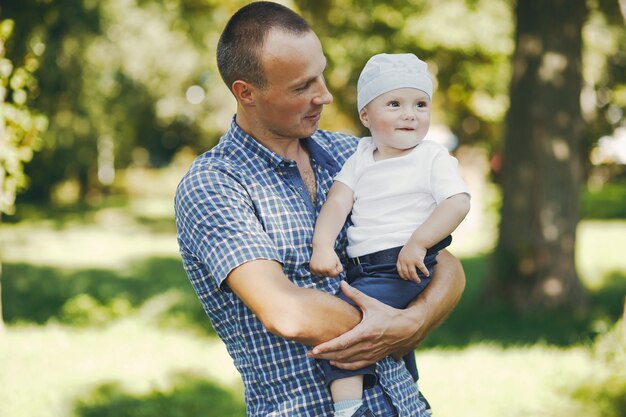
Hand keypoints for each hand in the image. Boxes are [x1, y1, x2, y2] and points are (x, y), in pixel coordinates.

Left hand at [307, 281, 424, 368]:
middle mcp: (366, 346)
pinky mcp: (374, 358)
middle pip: (341, 355)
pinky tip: (334, 363)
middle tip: (309, 354)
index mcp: (364, 332)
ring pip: (347, 362)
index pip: (342, 343)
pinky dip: (344, 366)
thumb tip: (341, 283)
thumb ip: (355, 295)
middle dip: (324, 356)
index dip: (327, 347)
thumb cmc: (388, 314)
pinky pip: (356, 365)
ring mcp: (370, 354)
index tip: (314, 349)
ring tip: (318, 358)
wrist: (407, 328)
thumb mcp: (371, 303)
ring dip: (331, 361)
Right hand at [310, 247, 343, 276]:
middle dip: (329, 270)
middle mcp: (322, 270)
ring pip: (321, 275)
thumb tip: (336, 275)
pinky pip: (315, 273)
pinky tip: (319, 264)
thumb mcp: (338, 261)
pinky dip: (317, 270)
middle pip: (327, 275)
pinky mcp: (311, 267)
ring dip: (323, 271)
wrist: (322, 247)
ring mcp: (316, 269)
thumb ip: (340, 269)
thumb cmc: (331, 254)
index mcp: (330, 268)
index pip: (334, 275)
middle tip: (328, 262)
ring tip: (324, 263)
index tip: (334, 264)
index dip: (335, 270)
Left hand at [397, 241, 428, 281]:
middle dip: (409, 278)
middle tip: (413, 281)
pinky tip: (427, 275)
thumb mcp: (404, 252)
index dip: (402, 275)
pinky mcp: (418, 260)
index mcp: (400, 258)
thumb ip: (403, 258)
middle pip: (406, 272)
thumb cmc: (412, 246)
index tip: (405, 278)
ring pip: (412, 273)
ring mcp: (411, 261)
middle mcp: (404, 261)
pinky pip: (421, 269)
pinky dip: (424, 272)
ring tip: (418, 281)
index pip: (399, 269)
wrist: (418, 240)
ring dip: (415, 278)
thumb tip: (405, 265)